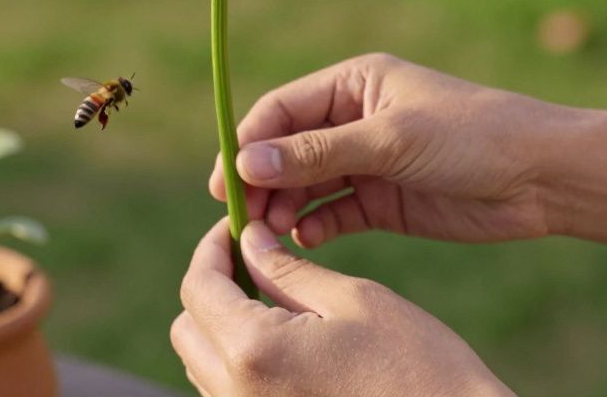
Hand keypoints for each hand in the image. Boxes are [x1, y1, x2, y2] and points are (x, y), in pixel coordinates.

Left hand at [172, 218, 511, 396]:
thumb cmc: (417, 365)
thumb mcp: (352, 299)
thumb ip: (286, 268)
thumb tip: (247, 240)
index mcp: (254, 351)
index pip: (199, 286)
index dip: (213, 247)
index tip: (238, 226)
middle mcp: (237, 394)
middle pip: (189, 328)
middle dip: (212, 286)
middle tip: (254, 258)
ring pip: (203, 362)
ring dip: (223, 324)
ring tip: (274, 296)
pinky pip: (228, 390)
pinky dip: (241, 358)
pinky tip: (286, 338)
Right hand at [210, 53, 572, 246]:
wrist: (541, 178)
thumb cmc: (470, 137)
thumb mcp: (390, 140)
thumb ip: (318, 153)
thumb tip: (248, 163)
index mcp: (353, 84)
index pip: (281, 110)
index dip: (248, 143)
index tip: (225, 182)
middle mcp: (353, 119)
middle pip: (287, 150)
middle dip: (262, 182)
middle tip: (241, 218)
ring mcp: (367, 162)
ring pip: (306, 185)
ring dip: (284, 208)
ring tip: (269, 234)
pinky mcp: (383, 202)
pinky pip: (333, 214)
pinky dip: (315, 227)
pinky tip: (306, 241)